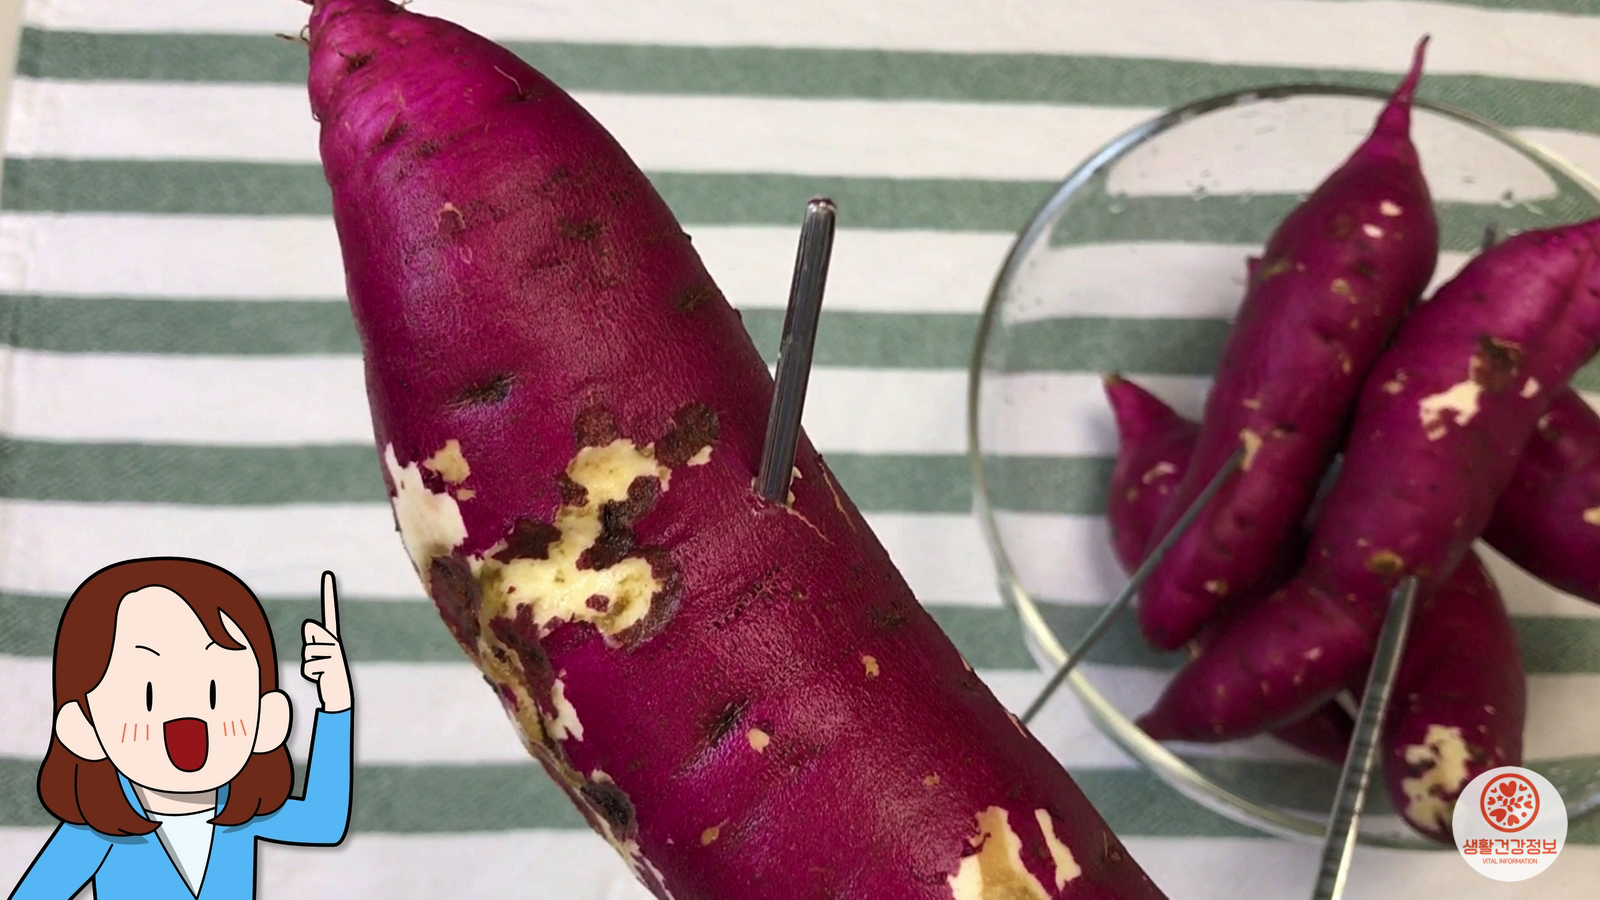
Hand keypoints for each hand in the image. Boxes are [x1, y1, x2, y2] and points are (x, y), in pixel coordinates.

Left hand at [303, 571, 351, 712]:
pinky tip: (320, 678)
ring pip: (307, 652)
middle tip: (319, 662)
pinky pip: (309, 667)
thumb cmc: (325, 673)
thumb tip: (309, 624)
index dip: (329, 594)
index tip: (328, 574)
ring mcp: (335, 654)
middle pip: (309, 638)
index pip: (330, 612)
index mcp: (331, 636)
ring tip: (320, 671)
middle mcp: (335, 641)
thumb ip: (313, 638)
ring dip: (309, 664)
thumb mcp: (318, 654)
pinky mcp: (332, 667)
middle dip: (308, 650)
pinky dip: (310, 675)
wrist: (339, 694)